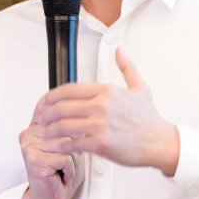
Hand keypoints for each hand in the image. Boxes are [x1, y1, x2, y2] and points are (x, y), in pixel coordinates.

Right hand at [18, 121, 84, 198]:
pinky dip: (69, 170)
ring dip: (72, 161)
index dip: (69, 123)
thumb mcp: (68, 145)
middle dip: (73, 149)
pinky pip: (65, 159)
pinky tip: (61, 177)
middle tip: (65, 163)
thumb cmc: (60, 173)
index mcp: (35, 127)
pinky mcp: (35, 160)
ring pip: (67, 144)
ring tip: (63, 170)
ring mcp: (30, 146)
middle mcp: (29, 134)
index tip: (71, 139)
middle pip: (66, 130)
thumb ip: (68, 129)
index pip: (54, 112)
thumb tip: (78, 117)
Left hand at [36, 47, 180, 175]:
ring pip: (63, 125)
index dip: (51, 97)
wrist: (160, 142)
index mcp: (106, 91)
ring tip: (43, 134)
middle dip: (45, 114)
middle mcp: (101, 105)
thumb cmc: (149, 119)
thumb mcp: (139, 87)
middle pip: (61, 106)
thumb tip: (120, 50)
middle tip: (39, 120)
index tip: (44, 103)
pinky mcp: (100, 143)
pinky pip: (72, 143)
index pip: (69, 89)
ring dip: (48, 131)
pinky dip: (59, 146)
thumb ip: (126, 67)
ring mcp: (99, 124)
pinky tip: (54, 147)